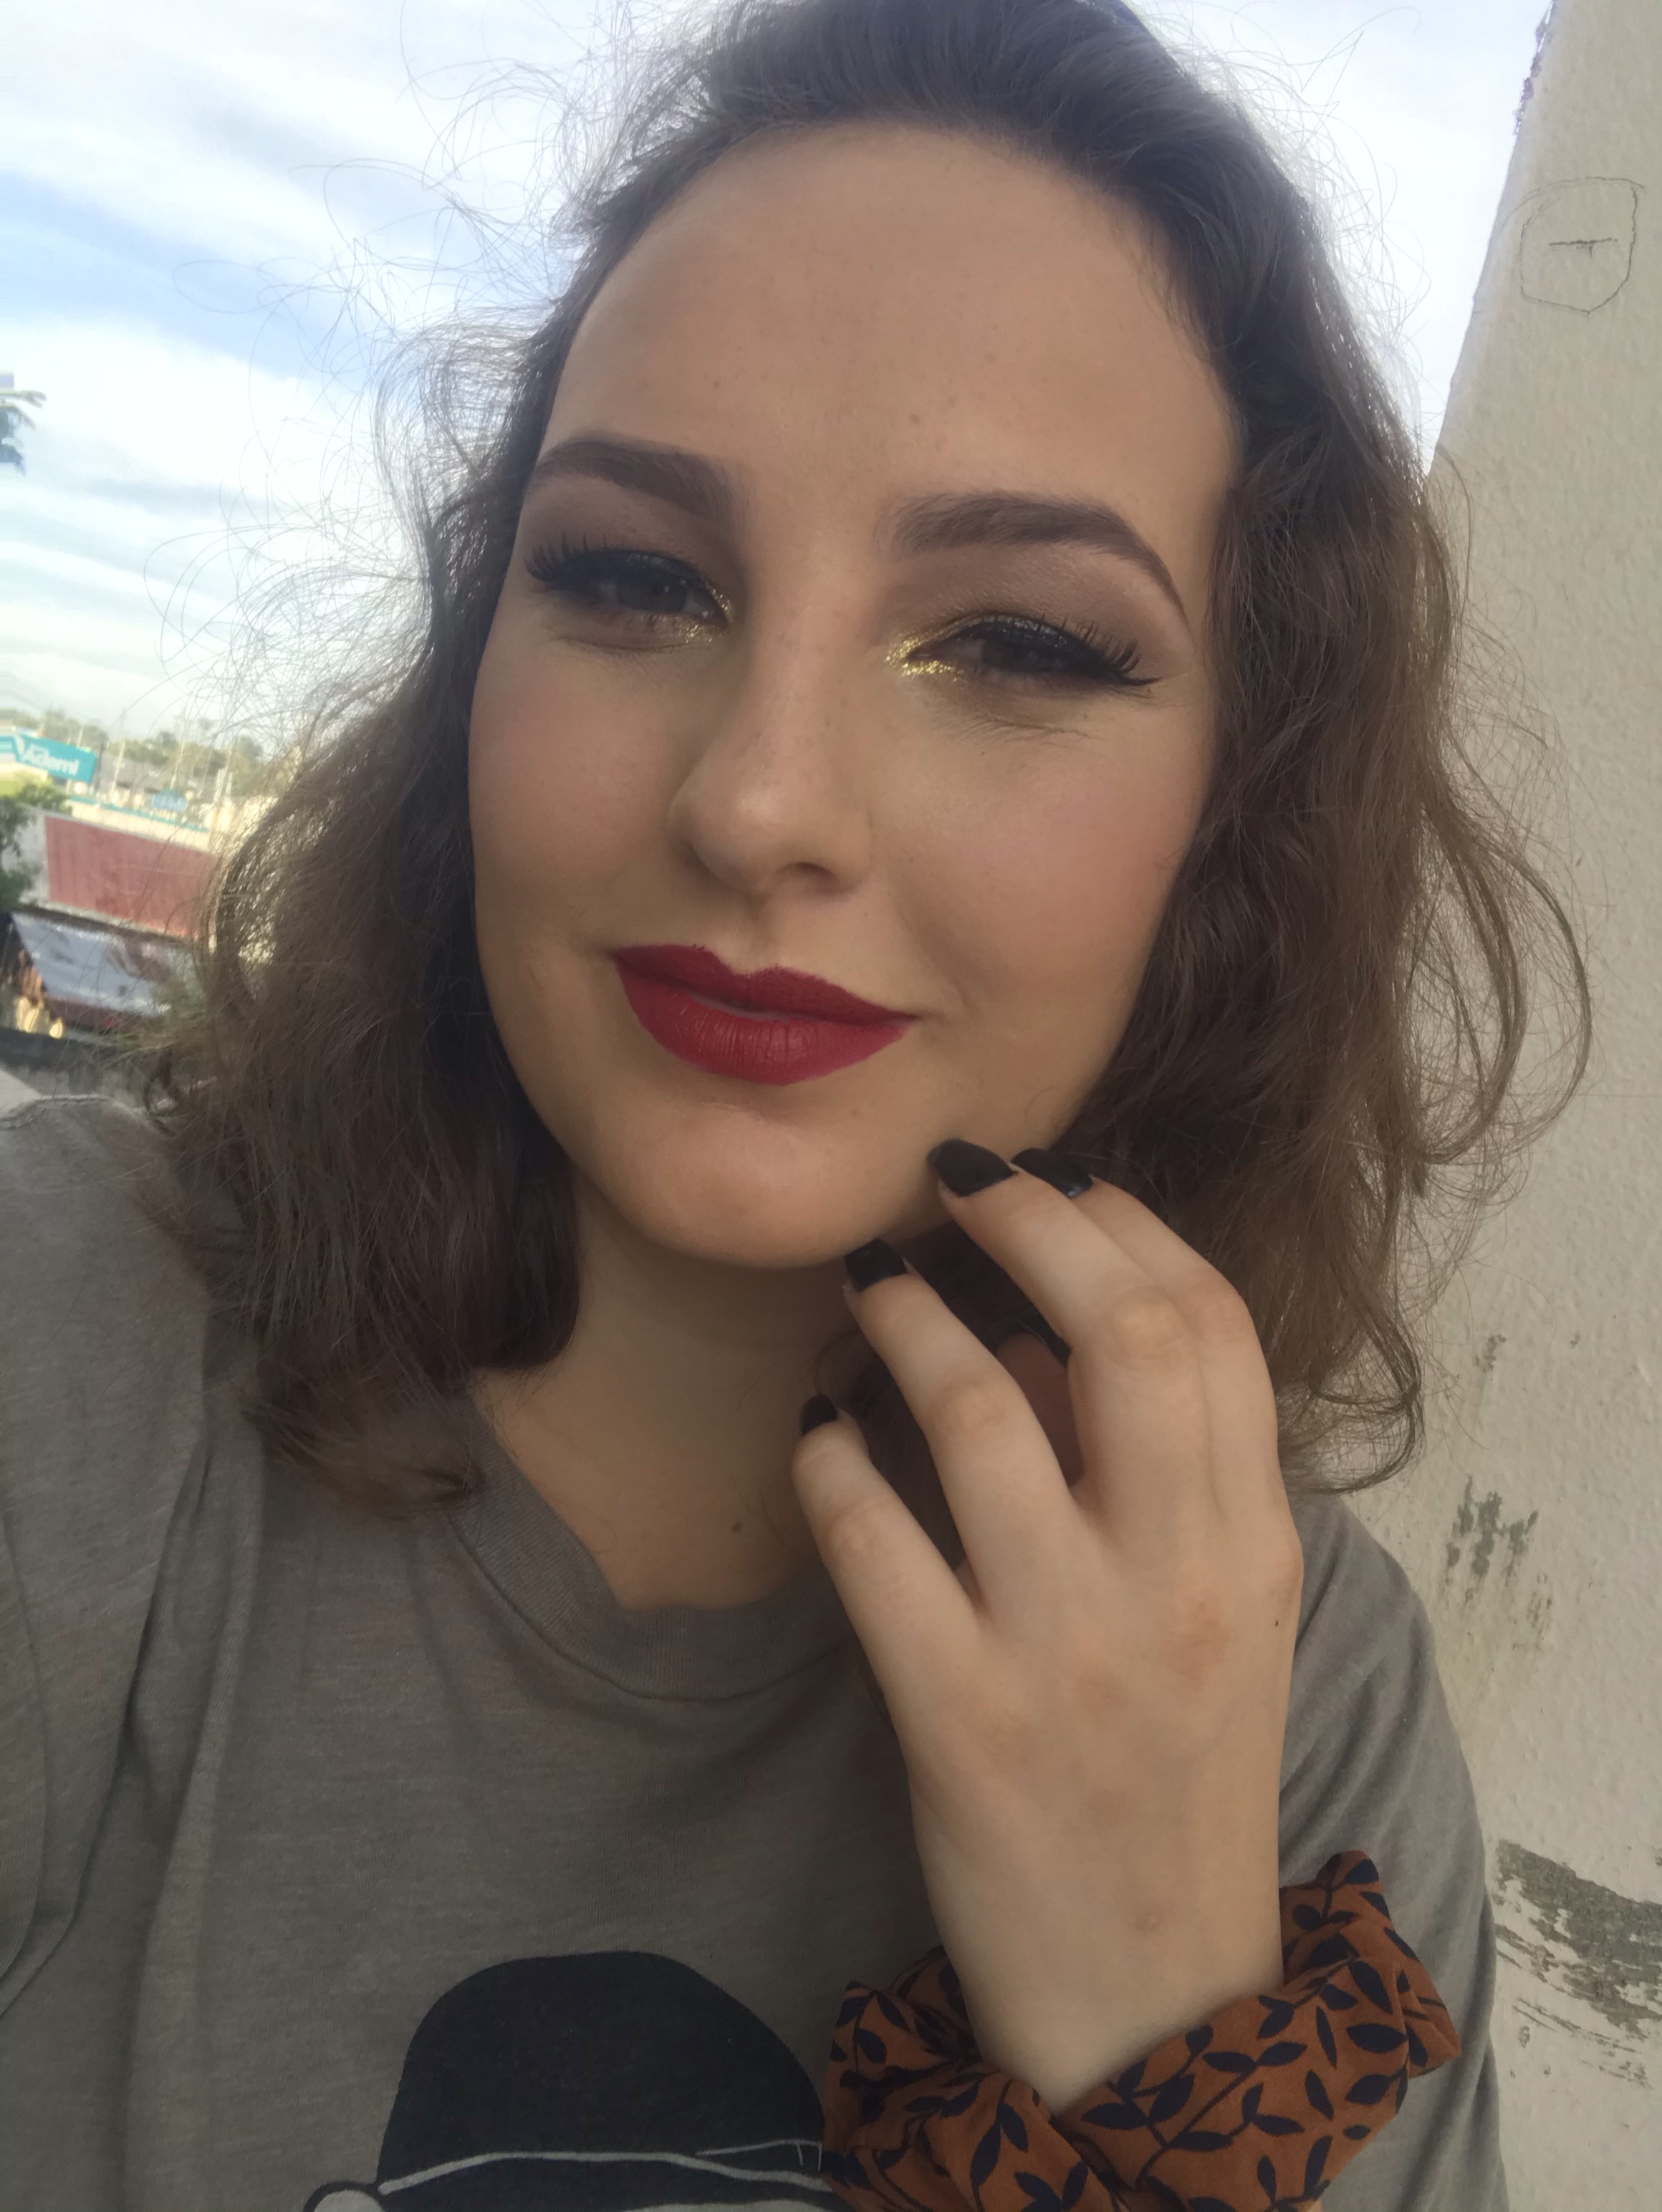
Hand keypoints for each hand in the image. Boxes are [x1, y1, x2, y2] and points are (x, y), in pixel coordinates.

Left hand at [791, 1142, 1302, 2115]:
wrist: (1148, 1988)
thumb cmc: (1178, 1772)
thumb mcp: (1224, 1615)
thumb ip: (1164, 1469)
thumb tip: (1052, 1317)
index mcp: (1256, 1546)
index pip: (1213, 1327)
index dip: (1123, 1223)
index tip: (1051, 1179)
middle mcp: (1179, 1582)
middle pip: (1124, 1333)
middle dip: (1027, 1224)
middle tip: (952, 1185)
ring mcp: (1069, 1651)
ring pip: (983, 1415)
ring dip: (911, 1321)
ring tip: (875, 1286)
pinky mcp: (958, 1719)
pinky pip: (871, 1541)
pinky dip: (830, 1461)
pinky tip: (817, 1432)